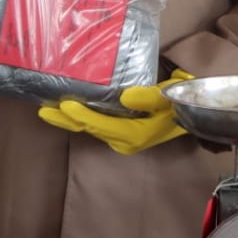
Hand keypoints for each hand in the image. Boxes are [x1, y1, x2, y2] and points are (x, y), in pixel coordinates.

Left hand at [38, 69, 191, 154]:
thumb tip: (125, 96)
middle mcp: (123, 140)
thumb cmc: (180, 104)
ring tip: (50, 109)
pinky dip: (82, 118)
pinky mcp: (122, 132)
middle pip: (90, 129)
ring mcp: (122, 138)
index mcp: (133, 134)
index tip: (63, 105)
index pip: (100, 124)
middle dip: (66, 120)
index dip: (80, 116)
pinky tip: (71, 110)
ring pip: (91, 128)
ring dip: (70, 120)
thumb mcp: (169, 98)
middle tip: (43, 110)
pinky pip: (97, 125)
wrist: (194, 115)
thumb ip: (149, 98)